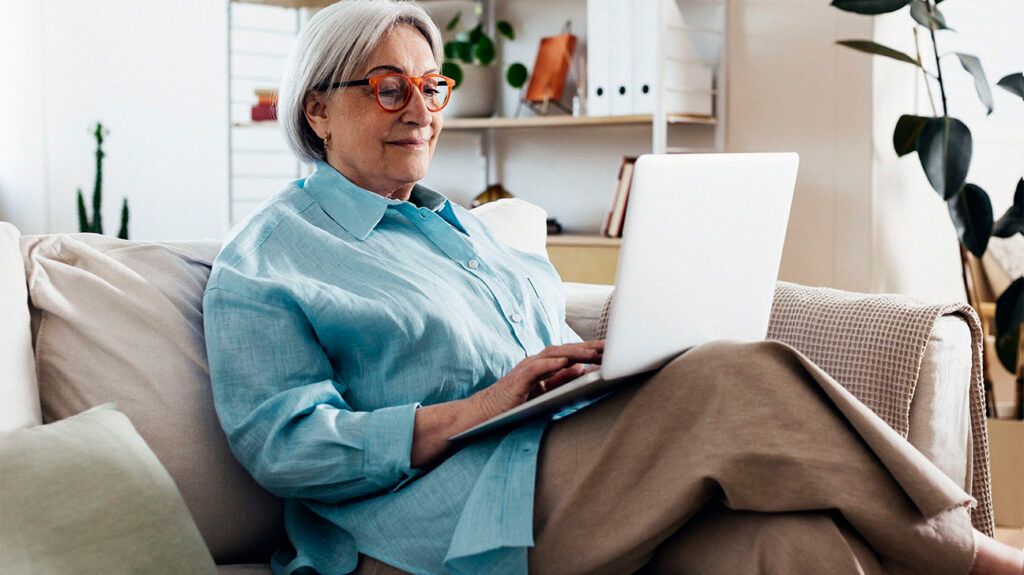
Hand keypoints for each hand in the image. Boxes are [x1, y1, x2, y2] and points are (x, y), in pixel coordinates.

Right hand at [470, 340, 603, 419]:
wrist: (485, 413)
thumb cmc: (514, 403)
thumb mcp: (544, 390)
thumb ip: (561, 379)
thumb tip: (583, 368)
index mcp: (544, 365)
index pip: (571, 354)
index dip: (590, 350)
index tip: (611, 350)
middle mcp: (536, 362)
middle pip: (566, 350)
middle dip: (588, 348)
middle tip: (610, 347)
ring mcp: (526, 369)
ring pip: (553, 355)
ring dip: (574, 353)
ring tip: (593, 352)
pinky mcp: (518, 380)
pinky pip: (536, 369)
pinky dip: (550, 364)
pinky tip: (565, 362)